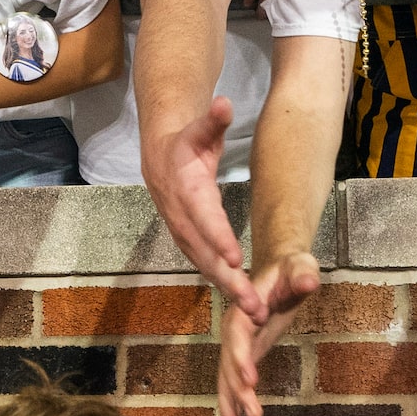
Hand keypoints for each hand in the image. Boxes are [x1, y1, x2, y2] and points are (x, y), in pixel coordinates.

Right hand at [146, 96, 261, 319]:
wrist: (160, 156)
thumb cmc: (188, 142)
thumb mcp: (200, 128)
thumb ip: (213, 119)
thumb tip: (224, 103)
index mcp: (186, 190)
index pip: (204, 218)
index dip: (218, 238)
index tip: (236, 258)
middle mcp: (183, 217)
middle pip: (205, 253)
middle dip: (229, 280)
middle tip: (253, 304)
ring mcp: (184, 233)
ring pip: (206, 266)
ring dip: (229, 290)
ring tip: (256, 312)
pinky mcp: (189, 242)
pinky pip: (206, 266)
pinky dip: (223, 285)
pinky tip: (245, 302)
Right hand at [216, 250, 318, 415]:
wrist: (280, 270)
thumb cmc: (291, 268)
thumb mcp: (300, 266)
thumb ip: (303, 274)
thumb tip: (309, 281)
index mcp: (244, 308)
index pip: (239, 334)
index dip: (241, 356)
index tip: (250, 379)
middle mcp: (234, 328)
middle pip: (231, 361)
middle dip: (238, 388)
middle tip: (252, 412)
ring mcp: (237, 343)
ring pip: (228, 376)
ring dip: (230, 402)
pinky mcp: (245, 353)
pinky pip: (233, 379)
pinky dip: (232, 402)